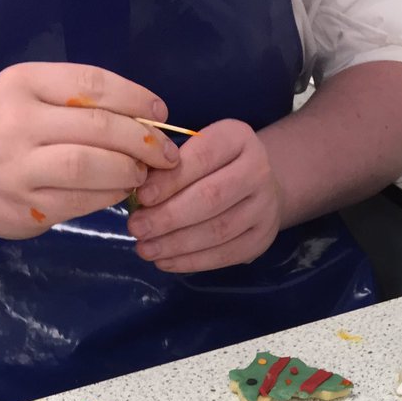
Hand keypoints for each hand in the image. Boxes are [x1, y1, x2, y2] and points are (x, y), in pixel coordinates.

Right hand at [0, 63, 177, 239]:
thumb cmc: (3, 133)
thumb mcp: (28, 98)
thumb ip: (76, 103)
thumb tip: (146, 120)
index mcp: (22, 83)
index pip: (90, 84)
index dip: (134, 99)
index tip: (161, 113)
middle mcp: (17, 122)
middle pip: (96, 127)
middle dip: (142, 141)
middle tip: (166, 154)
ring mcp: (19, 168)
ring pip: (89, 167)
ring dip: (127, 171)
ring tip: (143, 173)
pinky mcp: (27, 207)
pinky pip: (81, 201)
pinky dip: (110, 196)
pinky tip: (121, 192)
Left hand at [127, 120, 282, 271]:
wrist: (259, 187)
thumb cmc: (213, 164)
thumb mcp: (195, 148)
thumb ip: (169, 164)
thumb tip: (137, 193)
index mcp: (238, 138)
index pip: (203, 157)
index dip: (171, 179)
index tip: (141, 197)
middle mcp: (258, 171)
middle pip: (211, 198)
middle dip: (169, 216)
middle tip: (137, 228)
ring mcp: (264, 208)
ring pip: (218, 231)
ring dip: (176, 243)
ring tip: (145, 249)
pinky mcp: (261, 239)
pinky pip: (225, 255)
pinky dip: (192, 261)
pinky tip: (165, 262)